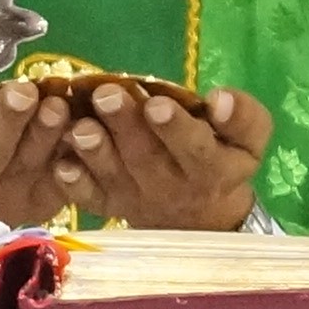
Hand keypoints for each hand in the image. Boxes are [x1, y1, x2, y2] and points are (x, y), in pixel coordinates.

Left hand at [44, 83, 267, 229]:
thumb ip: (243, 117)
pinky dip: (74, 183)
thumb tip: (221, 99)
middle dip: (125, 125)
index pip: (195, 149)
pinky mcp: (109, 204)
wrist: (200, 212)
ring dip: (94, 151)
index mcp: (210, 168)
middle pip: (146, 158)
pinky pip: (89, 198)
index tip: (158, 104)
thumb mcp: (248, 139)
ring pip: (114, 177)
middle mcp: (171, 187)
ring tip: (80, 126)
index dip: (176, 128)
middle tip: (107, 95)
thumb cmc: (222, 157)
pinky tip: (60, 163)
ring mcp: (135, 199)